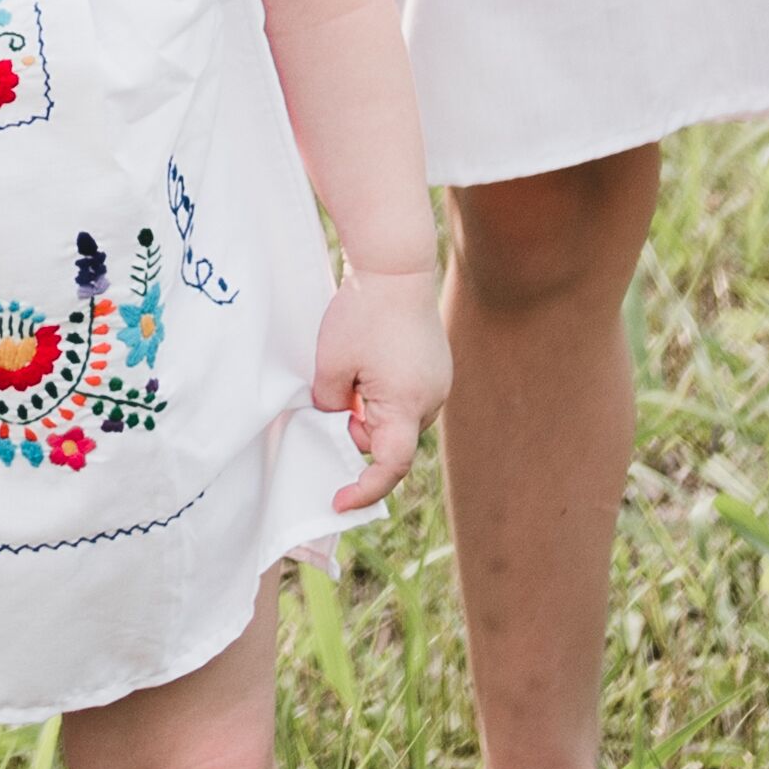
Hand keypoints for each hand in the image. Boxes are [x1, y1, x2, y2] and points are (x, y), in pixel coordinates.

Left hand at [314, 261, 449, 511]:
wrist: (396, 266)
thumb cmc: (362, 313)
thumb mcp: (331, 365)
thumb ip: (329, 404)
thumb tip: (336, 420)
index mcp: (408, 405)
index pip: (389, 466)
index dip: (364, 490)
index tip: (338, 502)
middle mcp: (431, 400)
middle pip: (391, 440)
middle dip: (358, 432)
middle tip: (336, 398)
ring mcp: (438, 382)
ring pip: (398, 417)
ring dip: (371, 411)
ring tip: (352, 371)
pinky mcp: (436, 366)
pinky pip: (407, 396)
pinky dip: (384, 393)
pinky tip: (369, 362)